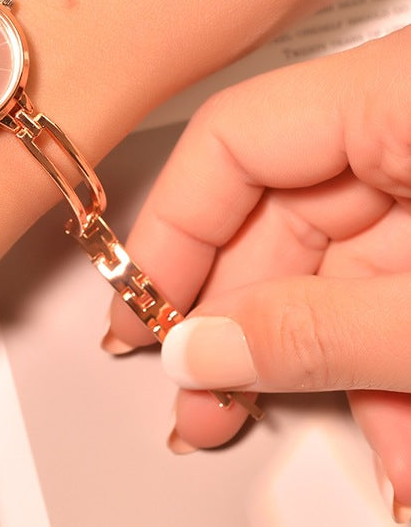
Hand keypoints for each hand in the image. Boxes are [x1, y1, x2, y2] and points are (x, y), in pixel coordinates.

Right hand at [107, 26, 410, 512]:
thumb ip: (322, 330)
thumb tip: (208, 351)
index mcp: (398, 93)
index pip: (235, 140)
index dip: (175, 229)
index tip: (146, 311)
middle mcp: (405, 123)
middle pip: (278, 215)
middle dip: (244, 322)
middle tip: (202, 398)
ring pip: (343, 268)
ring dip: (325, 365)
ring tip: (307, 439)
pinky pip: (399, 287)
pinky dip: (387, 362)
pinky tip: (390, 435)